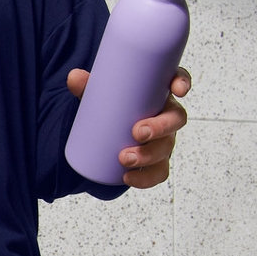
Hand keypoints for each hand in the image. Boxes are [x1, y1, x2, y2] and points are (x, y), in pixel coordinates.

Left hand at [65, 66, 190, 188]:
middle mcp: (167, 115)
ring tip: (125, 158)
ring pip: (166, 148)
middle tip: (137, 132)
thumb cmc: (113, 107)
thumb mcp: (101, 93)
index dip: (183, 82)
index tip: (177, 89)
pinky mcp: (157, 161)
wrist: (109, 134)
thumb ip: (88, 85)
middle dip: (160, 127)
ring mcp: (164, 139)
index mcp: (159, 92)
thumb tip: (73, 77)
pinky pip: (158, 172)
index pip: (178, 81)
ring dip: (149, 155)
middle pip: (176, 119)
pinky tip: (128, 177)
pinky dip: (144, 178)